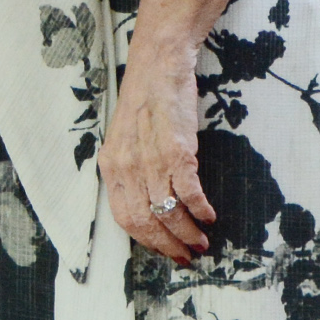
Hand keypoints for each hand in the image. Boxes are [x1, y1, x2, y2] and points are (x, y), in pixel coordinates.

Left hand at [102, 42, 215, 263]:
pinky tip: (209, 216)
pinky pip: (188, 192)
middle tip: (188, 255)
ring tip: (202, 241)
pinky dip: (200, 210)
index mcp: (110, 165)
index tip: (165, 251)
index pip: (124, 217)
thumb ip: (130, 170)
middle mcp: (126, 166)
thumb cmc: (145, 102)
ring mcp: (151, 159)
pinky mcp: (176, 150)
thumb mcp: (125, 140)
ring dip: (188, 233)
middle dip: (169, 245)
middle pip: (145, 221)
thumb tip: (148, 206)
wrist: (158, 64)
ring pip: (168, 212)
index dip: (146, 240)